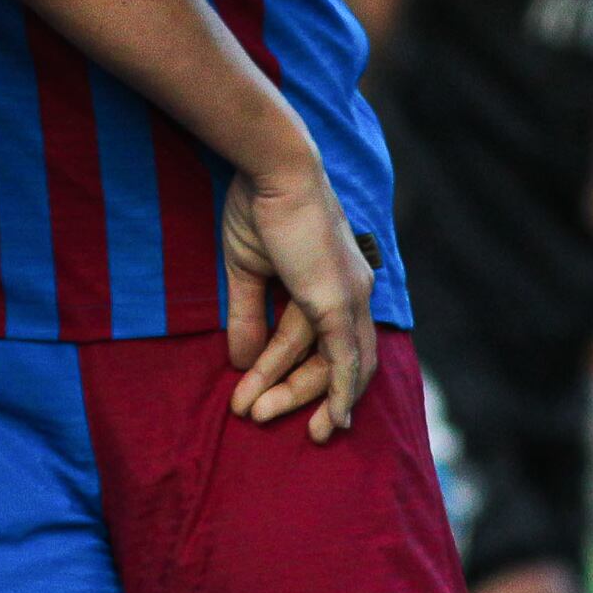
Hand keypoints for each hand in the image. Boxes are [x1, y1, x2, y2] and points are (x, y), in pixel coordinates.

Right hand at [220, 154, 377, 442]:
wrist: (274, 170)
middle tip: (257, 414)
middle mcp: (353, 295)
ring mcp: (350, 300)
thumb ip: (247, 315)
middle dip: (293, 391)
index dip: (293, 370)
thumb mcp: (247, 269)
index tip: (264, 393)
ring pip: (336, 367)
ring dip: (302, 397)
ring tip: (263, 416)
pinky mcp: (338, 304)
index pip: (318, 341)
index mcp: (333, 283)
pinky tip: (335, 422)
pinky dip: (340, 395)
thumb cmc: (259, 207)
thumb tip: (239, 360)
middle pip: (332, 362)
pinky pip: (346, 361)